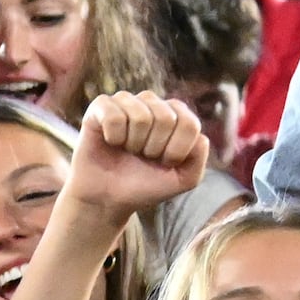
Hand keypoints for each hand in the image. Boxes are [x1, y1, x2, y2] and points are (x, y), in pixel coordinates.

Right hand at [67, 89, 210, 218]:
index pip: (189, 124)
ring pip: (140, 117)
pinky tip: (110, 142)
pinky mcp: (100, 107)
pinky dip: (113, 137)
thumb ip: (198, 157)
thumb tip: (199, 136)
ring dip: (133, 143)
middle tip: (142, 156)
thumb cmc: (145, 185)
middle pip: (165, 118)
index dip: (176, 151)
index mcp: (175, 114)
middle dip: (154, 148)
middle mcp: (151, 102)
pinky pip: (114, 116)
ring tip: (126, 150)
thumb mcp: (183, 179)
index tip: (163, 162)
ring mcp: (125, 101)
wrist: (107, 198)